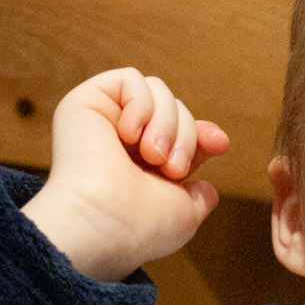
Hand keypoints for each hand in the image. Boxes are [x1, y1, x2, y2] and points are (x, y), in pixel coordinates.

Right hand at [21, 70, 228, 279]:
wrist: (101, 224)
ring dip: (166, 123)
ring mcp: (103, 120)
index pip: (181, 132)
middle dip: (186, 135)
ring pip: (157, 91)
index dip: (202, 133)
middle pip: (175, 109)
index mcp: (141, 166)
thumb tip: (207, 188)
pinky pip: (131, 79)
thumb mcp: (183, 213)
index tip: (219, 144)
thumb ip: (198, 197)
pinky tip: (128, 135)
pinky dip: (142, 104)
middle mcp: (121, 142)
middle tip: (172, 168)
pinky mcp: (85, 102)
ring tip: (152, 156)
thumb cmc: (139, 226)